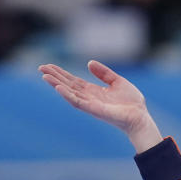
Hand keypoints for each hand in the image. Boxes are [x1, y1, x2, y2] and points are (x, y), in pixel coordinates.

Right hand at [39, 60, 162, 151]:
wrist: (140, 116)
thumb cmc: (131, 102)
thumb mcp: (117, 81)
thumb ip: (103, 73)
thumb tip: (88, 63)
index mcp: (93, 91)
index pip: (73, 81)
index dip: (61, 73)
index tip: (49, 66)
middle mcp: (89, 98)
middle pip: (68, 86)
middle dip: (54, 77)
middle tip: (41, 68)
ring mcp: (90, 104)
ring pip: (69, 93)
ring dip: (56, 85)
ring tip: (44, 76)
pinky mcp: (94, 110)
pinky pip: (78, 102)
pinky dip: (68, 95)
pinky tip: (59, 88)